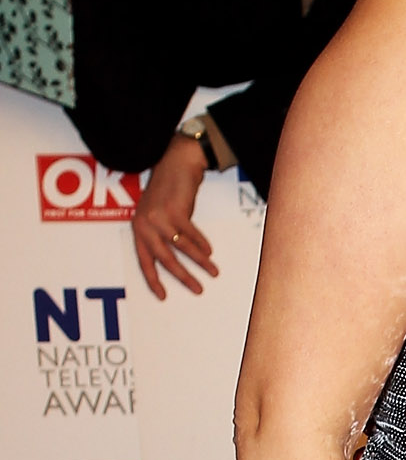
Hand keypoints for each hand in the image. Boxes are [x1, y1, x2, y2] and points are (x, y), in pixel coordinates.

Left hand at [131, 132, 218, 299]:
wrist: (176, 163)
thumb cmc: (167, 189)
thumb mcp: (155, 213)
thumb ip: (157, 234)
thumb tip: (170, 261)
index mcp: (138, 228)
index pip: (144, 260)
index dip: (153, 280)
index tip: (163, 296)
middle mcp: (145, 224)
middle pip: (165, 259)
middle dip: (183, 277)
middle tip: (197, 290)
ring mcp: (159, 217)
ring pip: (181, 248)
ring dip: (199, 262)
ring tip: (213, 272)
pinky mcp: (175, 211)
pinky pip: (191, 235)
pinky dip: (202, 245)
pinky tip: (210, 252)